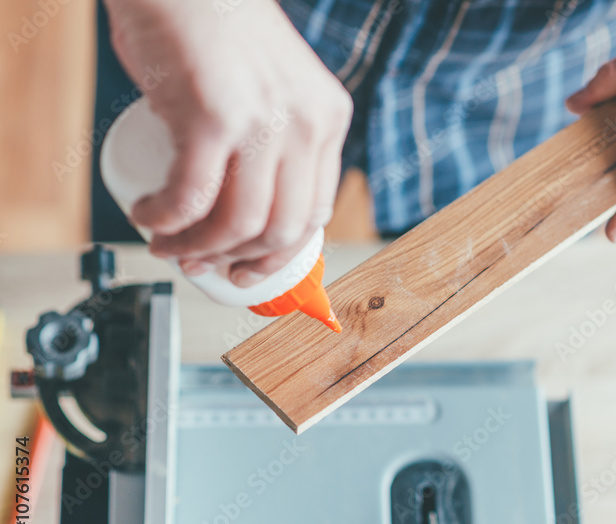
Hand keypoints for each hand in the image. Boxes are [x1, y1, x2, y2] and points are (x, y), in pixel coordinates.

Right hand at [105, 0, 352, 285]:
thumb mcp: (272, 90)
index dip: (277, 253)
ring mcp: (263, 121)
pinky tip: (149, 215)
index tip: (249, 266)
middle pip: (282, 229)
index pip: (315, 212)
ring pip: (239, 224)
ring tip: (167, 242)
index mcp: (326, 119)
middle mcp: (305, 123)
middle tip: (204, 265)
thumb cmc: (213, 26)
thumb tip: (246, 210)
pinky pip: (191, 199)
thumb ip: (275, 141)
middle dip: (239, 262)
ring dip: (197, 248)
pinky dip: (165, 220)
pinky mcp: (212, 117)